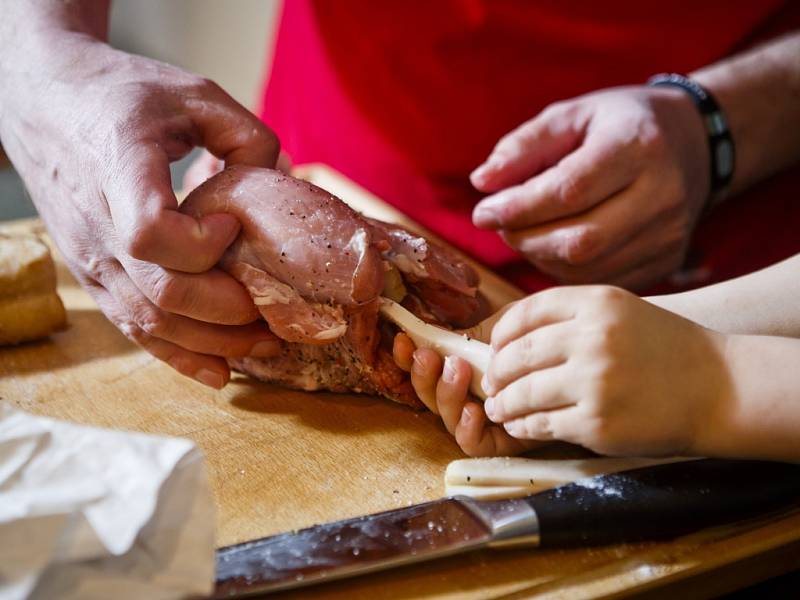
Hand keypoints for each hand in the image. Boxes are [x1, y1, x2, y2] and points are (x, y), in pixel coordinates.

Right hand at [0, 36, 280, 387]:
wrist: (46, 101)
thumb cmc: (123, 94)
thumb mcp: (193, 93)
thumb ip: (247, 135)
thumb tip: (284, 183)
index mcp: (119, 168)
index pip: (151, 233)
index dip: (203, 244)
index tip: (232, 226)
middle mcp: (97, 222)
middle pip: (162, 293)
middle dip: (230, 312)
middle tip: (275, 308)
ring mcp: (90, 255)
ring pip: (150, 323)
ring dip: (214, 342)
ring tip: (265, 344)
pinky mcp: (92, 274)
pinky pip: (133, 327)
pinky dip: (178, 355)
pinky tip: (218, 371)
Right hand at [392, 333, 540, 455]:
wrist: (595, 375)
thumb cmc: (554, 347)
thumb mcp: (515, 331)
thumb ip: (479, 334)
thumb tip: (437, 331)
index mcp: (466, 366)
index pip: (427, 365)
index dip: (408, 356)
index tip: (404, 339)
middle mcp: (470, 394)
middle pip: (429, 393)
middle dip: (423, 375)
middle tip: (429, 356)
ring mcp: (486, 419)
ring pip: (446, 417)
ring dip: (445, 394)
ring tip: (456, 371)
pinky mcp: (505, 443)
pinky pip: (474, 444)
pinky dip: (467, 428)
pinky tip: (472, 410)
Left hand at [471, 86, 709, 289]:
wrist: (694, 143)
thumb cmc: (619, 125)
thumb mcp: (572, 116)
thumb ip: (524, 146)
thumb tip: (481, 182)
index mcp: (639, 145)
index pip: (569, 190)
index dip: (519, 207)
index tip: (483, 212)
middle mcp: (663, 194)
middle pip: (579, 239)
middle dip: (526, 238)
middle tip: (502, 225)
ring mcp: (670, 234)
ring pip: (588, 267)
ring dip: (541, 257)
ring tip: (526, 233)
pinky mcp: (668, 261)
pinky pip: (602, 280)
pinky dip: (566, 271)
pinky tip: (554, 248)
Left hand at [483, 286, 729, 456]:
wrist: (719, 387)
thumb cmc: (665, 347)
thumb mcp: (621, 310)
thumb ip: (570, 315)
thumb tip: (510, 334)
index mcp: (596, 303)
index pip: (527, 312)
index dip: (502, 332)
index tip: (495, 347)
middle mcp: (593, 338)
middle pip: (518, 354)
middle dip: (497, 372)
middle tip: (490, 382)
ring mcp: (594, 381)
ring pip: (523, 392)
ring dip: (504, 403)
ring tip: (498, 407)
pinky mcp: (597, 422)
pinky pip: (541, 424)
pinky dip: (523, 425)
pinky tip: (520, 424)